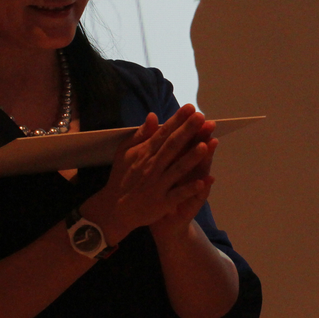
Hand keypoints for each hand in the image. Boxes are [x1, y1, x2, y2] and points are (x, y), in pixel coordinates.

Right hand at [85, 106, 212, 242]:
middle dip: (187, 132)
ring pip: (177, 169)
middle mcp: (152, 167)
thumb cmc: (123, 176)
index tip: (190, 108)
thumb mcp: (125, 153)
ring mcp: (157, 185)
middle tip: (202, 117)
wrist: (113, 209)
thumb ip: (140, 135)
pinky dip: (189, 189)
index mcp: (144, 153)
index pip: (163, 134)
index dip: (177, 120)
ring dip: (191, 158)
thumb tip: (153, 115)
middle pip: (172, 147)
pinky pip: (177, 195)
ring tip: (205, 145)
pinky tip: (202, 182)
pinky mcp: (162, 203)